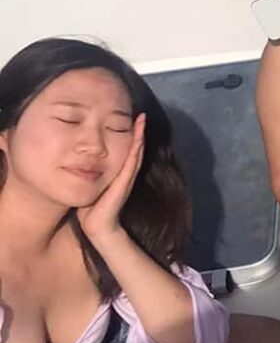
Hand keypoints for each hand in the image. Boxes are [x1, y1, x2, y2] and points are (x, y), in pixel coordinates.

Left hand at [77, 113, 144, 245]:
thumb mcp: (88, 186)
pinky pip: (131, 162)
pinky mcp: (124, 183)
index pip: (123, 150)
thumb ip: (86, 175)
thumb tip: (75, 162)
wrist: (98, 228)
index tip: (128, 119)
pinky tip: (138, 138)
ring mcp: (125, 178)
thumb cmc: (89, 209)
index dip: (127, 135)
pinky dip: (136, 148)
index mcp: (115, 173)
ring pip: (135, 152)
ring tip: (141, 120)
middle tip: (141, 115)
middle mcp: (123, 174)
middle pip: (133, 148)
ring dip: (139, 136)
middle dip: (137, 131)